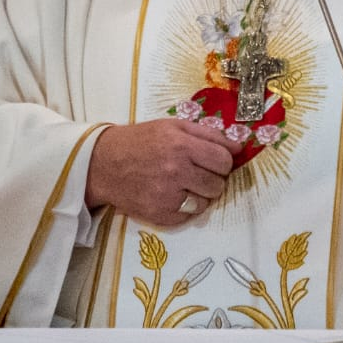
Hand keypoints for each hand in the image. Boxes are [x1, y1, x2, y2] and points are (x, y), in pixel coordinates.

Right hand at [85, 119, 234, 226]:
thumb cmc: (142, 141)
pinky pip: (188, 216)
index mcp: (182, 146)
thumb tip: (239, 148)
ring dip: (201, 194)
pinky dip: (185, 208)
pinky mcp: (159, 215)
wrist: (103, 164)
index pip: (224, 160)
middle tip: (197, 172)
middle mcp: (176, 172)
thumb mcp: (174, 126)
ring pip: (206, 202)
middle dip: (213, 178)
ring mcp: (167, 196)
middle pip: (218, 184)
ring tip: (184, 184)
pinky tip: (172, 195)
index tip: (214, 161)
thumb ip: (210, 135)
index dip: (223, 161)